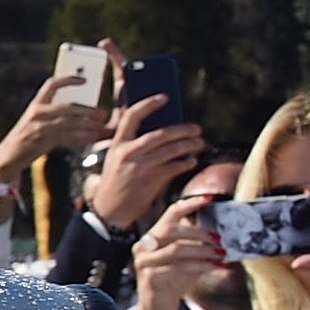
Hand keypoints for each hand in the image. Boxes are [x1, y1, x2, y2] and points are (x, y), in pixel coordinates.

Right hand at [0, 70, 110, 191]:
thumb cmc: (26, 138)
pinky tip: (90, 138)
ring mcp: (38, 127)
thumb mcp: (35, 120)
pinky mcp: (42, 141)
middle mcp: (36, 113)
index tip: (84, 80)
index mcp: (36, 104)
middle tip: (101, 112)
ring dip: (86, 124)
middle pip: (67, 106)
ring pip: (69, 123)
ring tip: (99, 126)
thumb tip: (81, 109)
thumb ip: (53, 113)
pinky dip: (80, 138)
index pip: (52, 84)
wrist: (7, 157)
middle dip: (86, 109)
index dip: (68, 79)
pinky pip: (66, 137)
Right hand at [90, 94, 205, 234]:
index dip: (149, 104)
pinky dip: (186, 163)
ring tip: (199, 144)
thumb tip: (163, 132)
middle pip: (161, 134)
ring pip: (172, 150)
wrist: (109, 211)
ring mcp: (140, 167)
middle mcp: (128, 153)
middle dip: (183, 130)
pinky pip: (175, 167)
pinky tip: (191, 161)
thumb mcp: (116, 160)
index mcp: (118, 145)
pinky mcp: (151, 181)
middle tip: (196, 129)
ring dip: (190, 145)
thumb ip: (133, 145)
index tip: (164, 97)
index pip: (132, 116)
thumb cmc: (116, 183)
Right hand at [126, 197, 225, 309]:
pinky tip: (214, 267)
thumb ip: (196, 243)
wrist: (157, 308)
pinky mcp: (150, 277)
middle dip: (198, 233)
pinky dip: (200, 266)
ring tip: (221, 254)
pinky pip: (177, 268)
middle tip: (220, 238)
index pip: (171, 212)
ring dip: (202, 251)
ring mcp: (144, 262)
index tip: (210, 199)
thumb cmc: (172, 280)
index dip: (190, 204)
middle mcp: (144, 246)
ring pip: (176, 249)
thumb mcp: (186, 258)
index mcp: (153, 236)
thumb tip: (222, 230)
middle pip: (171, 229)